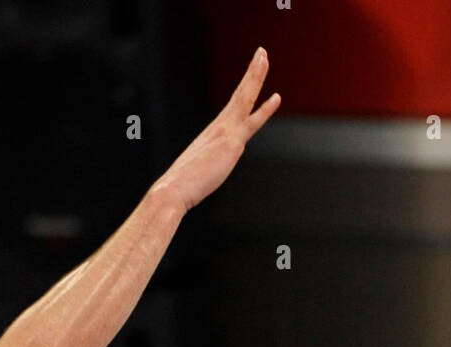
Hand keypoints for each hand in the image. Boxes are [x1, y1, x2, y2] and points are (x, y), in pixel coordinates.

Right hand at [154, 49, 279, 212]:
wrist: (174, 188)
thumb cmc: (183, 185)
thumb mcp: (199, 172)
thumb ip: (207, 167)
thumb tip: (204, 172)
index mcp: (213, 132)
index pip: (233, 105)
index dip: (245, 88)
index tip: (253, 73)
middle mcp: (219, 127)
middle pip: (240, 94)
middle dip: (252, 72)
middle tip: (261, 53)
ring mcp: (226, 132)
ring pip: (245, 98)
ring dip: (255, 77)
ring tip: (264, 58)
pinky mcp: (232, 143)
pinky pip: (252, 121)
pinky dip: (265, 108)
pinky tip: (276, 97)